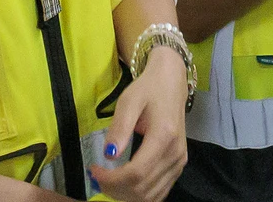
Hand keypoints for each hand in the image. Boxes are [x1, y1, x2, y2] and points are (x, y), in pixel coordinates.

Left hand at [90, 47, 187, 201]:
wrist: (172, 82)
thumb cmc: (148, 89)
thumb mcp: (129, 101)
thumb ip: (120, 128)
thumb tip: (108, 155)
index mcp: (164, 137)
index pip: (136, 173)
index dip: (111, 179)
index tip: (93, 170)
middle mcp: (175, 154)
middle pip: (142, 189)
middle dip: (115, 189)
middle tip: (97, 176)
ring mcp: (179, 161)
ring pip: (151, 196)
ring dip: (125, 195)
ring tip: (108, 180)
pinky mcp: (179, 165)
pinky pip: (159, 193)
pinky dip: (140, 195)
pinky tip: (124, 185)